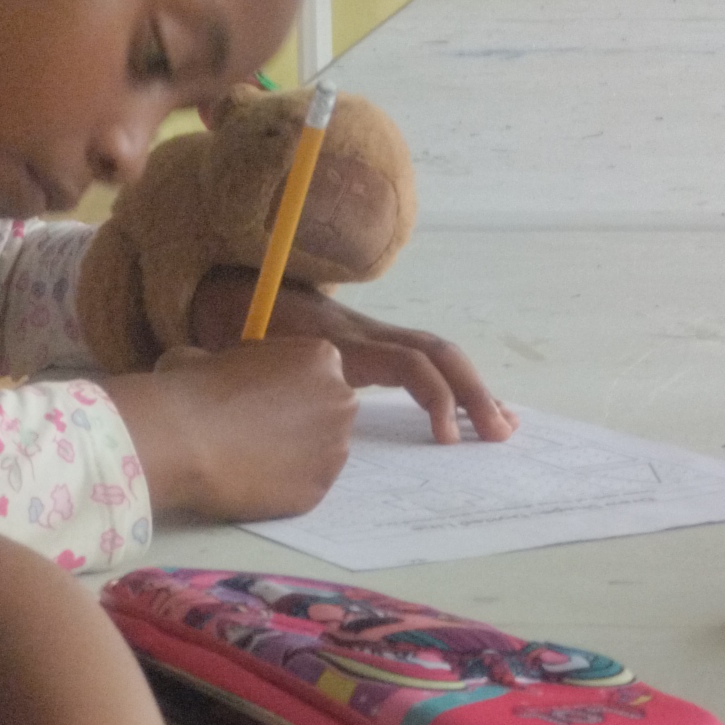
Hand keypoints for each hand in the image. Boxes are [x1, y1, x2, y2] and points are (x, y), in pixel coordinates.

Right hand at [111, 336, 360, 521]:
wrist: (183, 441)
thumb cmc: (193, 387)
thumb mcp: (212, 356)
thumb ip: (237, 365)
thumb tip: (223, 376)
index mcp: (320, 358)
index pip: (317, 372)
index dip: (288, 384)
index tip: (264, 395)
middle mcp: (340, 402)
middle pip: (328, 412)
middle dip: (300, 421)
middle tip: (261, 430)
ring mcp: (334, 450)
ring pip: (319, 453)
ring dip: (294, 455)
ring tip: (252, 459)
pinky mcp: (318, 490)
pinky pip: (304, 486)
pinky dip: (283, 486)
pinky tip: (253, 481)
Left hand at [181, 268, 516, 442]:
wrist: (227, 288)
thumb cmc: (226, 325)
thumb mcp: (226, 346)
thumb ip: (232, 368)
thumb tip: (219, 380)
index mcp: (338, 339)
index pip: (403, 361)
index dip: (431, 395)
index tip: (447, 435)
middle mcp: (364, 333)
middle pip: (434, 353)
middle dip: (472, 392)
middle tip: (500, 432)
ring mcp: (372, 336)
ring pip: (435, 355)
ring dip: (472, 390)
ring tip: (505, 426)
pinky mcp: (370, 346)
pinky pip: (419, 362)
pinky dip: (450, 387)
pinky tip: (472, 416)